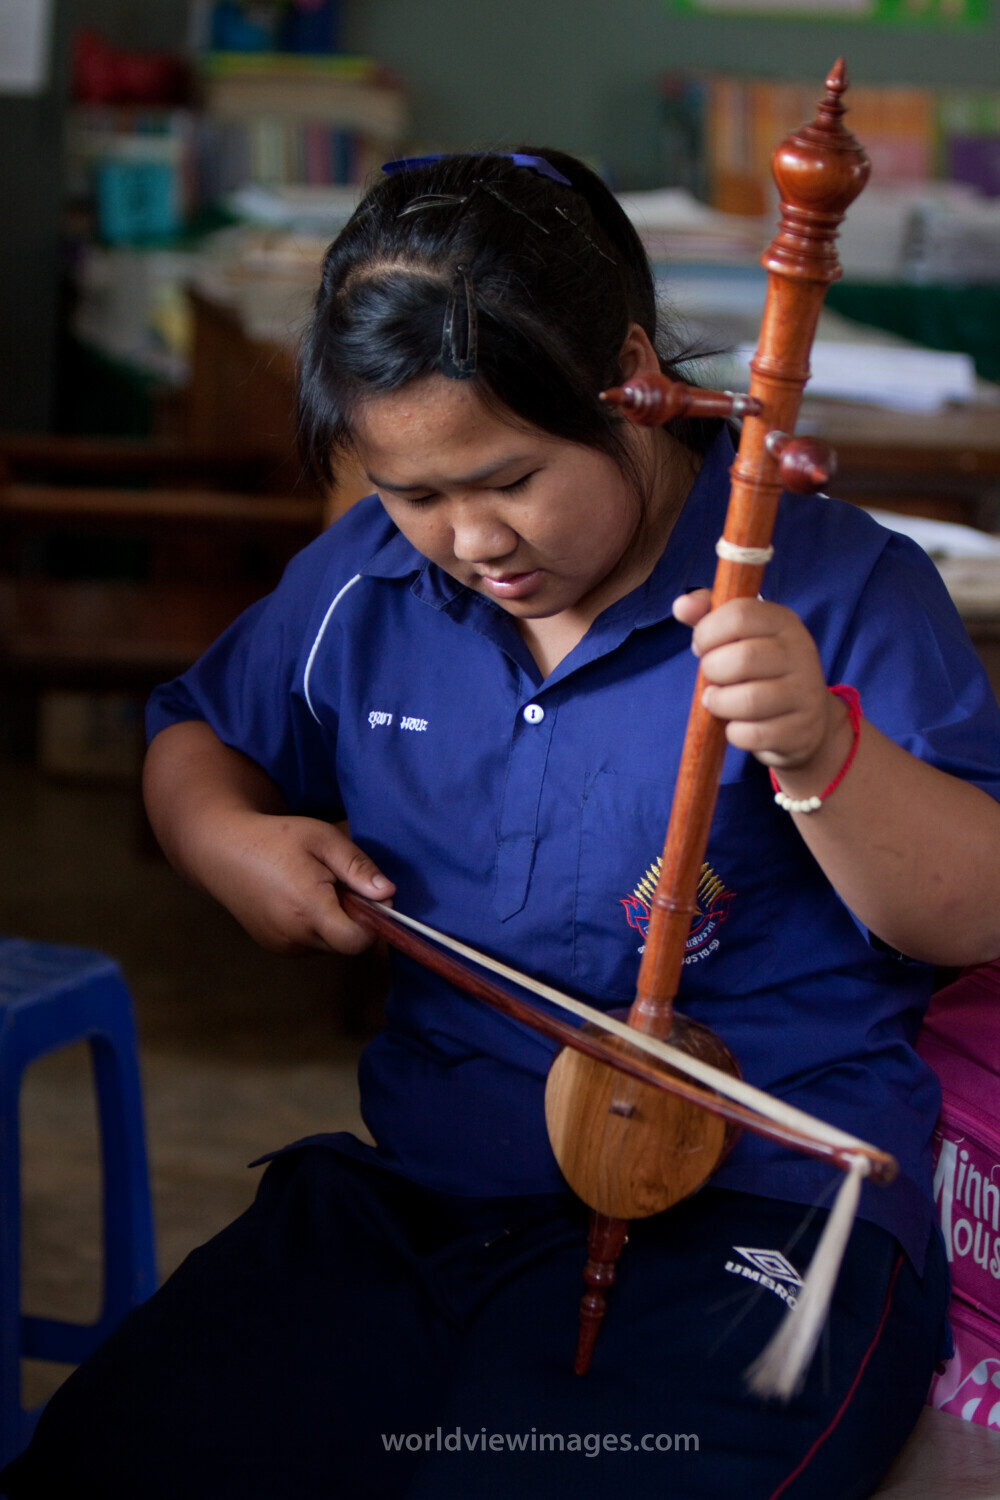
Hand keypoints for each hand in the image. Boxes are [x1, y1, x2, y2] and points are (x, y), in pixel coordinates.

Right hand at [199, 810, 394, 956]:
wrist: (223, 851)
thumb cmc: (275, 839)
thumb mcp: (323, 839)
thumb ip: (358, 867)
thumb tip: (389, 894)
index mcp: (309, 908)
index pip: (358, 941)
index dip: (374, 922)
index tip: (370, 896)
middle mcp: (295, 935)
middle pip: (347, 943)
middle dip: (354, 919)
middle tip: (337, 884)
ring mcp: (283, 945)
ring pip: (330, 945)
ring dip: (334, 923)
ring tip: (315, 888)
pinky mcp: (276, 947)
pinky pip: (312, 945)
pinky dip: (316, 928)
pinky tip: (300, 899)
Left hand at [672, 590, 845, 776]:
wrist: (808, 720)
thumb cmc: (761, 671)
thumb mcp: (740, 637)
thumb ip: (708, 615)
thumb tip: (681, 605)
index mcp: (784, 622)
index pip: (740, 614)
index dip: (708, 632)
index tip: (702, 647)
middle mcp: (801, 653)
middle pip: (743, 659)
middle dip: (712, 670)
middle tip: (711, 677)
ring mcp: (805, 693)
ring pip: (749, 700)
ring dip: (720, 704)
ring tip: (717, 701)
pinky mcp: (801, 730)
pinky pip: (753, 734)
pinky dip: (734, 733)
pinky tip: (737, 725)